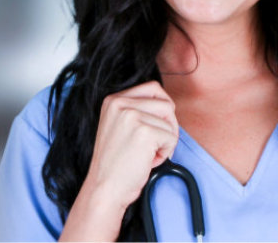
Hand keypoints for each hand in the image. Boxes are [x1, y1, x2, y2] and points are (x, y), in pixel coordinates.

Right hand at [61, 81, 179, 241]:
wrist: (105, 188)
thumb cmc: (116, 163)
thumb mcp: (120, 127)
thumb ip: (137, 110)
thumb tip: (168, 104)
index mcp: (112, 100)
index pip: (153, 88)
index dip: (162, 109)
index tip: (155, 127)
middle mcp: (120, 103)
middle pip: (166, 103)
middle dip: (168, 125)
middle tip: (154, 144)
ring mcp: (131, 116)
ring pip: (171, 122)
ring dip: (165, 142)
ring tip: (146, 154)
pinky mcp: (144, 132)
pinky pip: (172, 138)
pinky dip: (165, 153)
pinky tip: (148, 161)